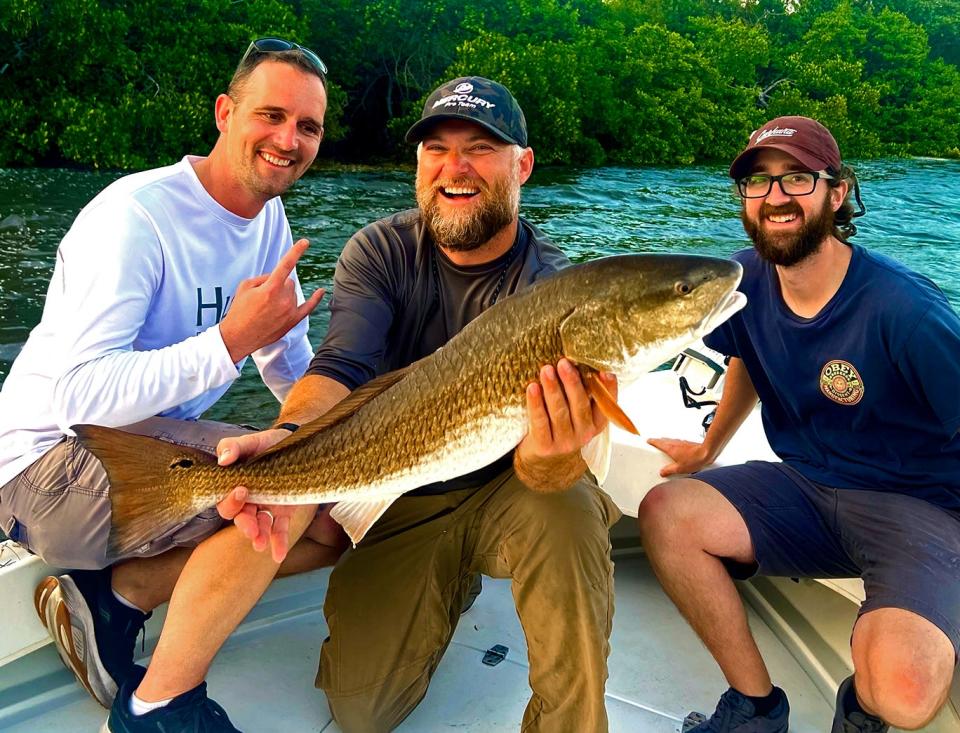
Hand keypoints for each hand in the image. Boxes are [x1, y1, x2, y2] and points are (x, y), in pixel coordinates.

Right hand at [216, 428, 296, 561]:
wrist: (300, 445)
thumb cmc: (270, 443)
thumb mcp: (253, 441)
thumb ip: (235, 446)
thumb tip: (224, 459)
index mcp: (236, 484)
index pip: (226, 499)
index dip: (230, 500)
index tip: (241, 492)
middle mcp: (249, 499)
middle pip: (241, 516)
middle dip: (244, 524)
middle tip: (251, 529)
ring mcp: (266, 506)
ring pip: (260, 525)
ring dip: (260, 535)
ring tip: (261, 545)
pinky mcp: (283, 512)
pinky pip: (280, 529)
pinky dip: (279, 542)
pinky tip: (278, 555)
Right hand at [219, 239, 324, 362]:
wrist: (238, 337)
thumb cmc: (239, 310)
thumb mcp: (245, 286)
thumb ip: (264, 277)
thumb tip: (277, 277)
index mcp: (270, 288)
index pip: (286, 265)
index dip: (296, 251)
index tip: (305, 242)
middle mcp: (283, 299)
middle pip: (289, 282)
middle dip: (279, 284)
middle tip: (263, 297)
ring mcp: (290, 311)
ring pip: (293, 293)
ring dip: (284, 295)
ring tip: (267, 308)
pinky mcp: (292, 321)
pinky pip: (308, 307)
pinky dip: (315, 299)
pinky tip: (322, 291)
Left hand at [515, 359, 616, 490]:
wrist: (543, 463)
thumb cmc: (561, 429)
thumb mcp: (578, 417)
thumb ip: (583, 396)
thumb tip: (583, 364)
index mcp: (596, 424)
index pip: (606, 406)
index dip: (608, 389)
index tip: (605, 372)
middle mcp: (583, 434)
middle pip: (580, 406)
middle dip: (572, 383)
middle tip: (563, 363)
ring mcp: (564, 442)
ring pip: (559, 412)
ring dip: (553, 389)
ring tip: (546, 370)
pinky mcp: (545, 446)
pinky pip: (540, 421)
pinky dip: (535, 403)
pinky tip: (532, 388)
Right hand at [647, 437, 714, 476]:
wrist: (706, 453)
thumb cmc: (695, 459)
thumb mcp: (679, 469)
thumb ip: (669, 470)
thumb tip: (663, 472)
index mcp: (670, 448)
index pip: (658, 443)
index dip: (652, 442)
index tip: (648, 441)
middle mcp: (675, 443)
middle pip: (664, 440)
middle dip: (658, 441)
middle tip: (655, 443)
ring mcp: (682, 442)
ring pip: (671, 440)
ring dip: (666, 442)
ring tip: (665, 446)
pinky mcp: (687, 443)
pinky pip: (678, 442)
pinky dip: (674, 444)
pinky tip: (678, 450)